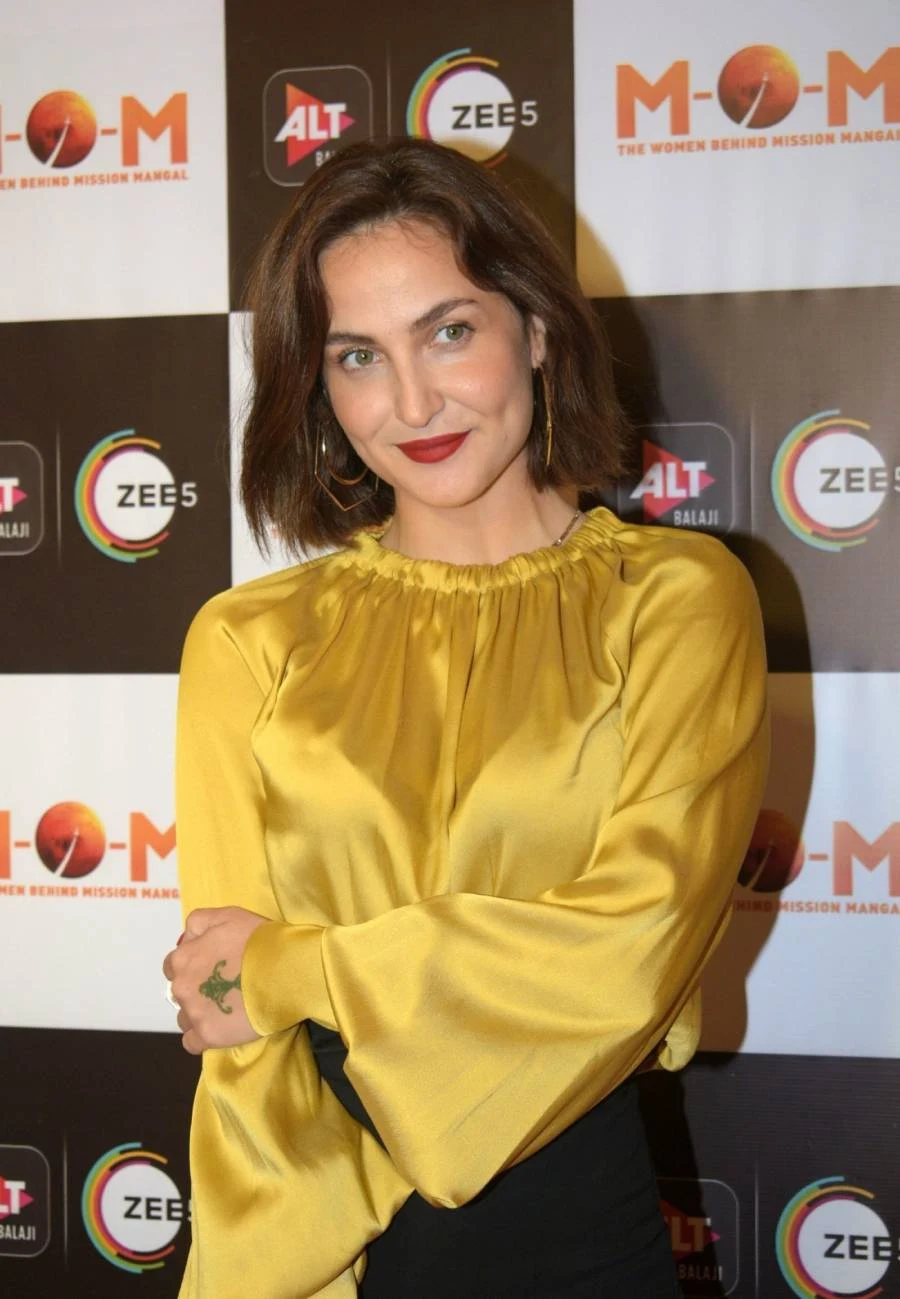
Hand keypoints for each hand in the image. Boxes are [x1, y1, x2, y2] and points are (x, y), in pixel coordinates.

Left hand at [162, 906, 269, 1054]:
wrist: (283, 970)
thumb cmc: (256, 940)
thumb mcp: (227, 915)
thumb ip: (199, 922)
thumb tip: (187, 938)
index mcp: (183, 958)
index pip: (173, 965)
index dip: (193, 964)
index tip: (212, 966)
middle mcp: (181, 987)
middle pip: (180, 992)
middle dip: (196, 989)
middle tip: (224, 986)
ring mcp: (194, 1014)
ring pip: (185, 1018)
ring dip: (199, 1013)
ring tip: (226, 1008)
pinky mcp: (208, 1036)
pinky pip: (192, 1043)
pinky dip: (202, 1037)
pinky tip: (220, 1028)